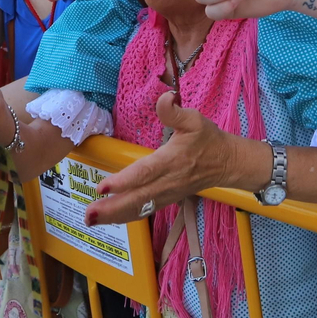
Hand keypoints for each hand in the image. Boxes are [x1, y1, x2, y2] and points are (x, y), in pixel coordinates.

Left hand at [84, 91, 240, 224]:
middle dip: (112, 208)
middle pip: (137, 198)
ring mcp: (167, 194)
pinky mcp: (166, 200)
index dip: (124, 181)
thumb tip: (164, 98)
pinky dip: (125, 217)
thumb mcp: (194, 119)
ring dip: (115, 216)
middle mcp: (167, 181)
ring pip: (139, 208)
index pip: (145, 173)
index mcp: (171, 160)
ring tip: (90, 219)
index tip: (104, 187)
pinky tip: (108, 218)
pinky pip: (144, 211)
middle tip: (88, 214)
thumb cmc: (208, 140)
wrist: (227, 163)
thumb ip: (175, 111)